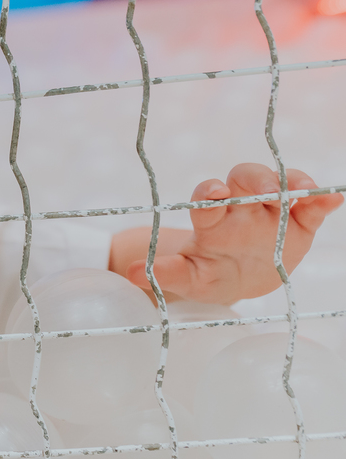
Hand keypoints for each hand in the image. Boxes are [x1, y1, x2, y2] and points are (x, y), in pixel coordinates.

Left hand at [126, 163, 342, 304]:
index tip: (215, 194)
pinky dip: (321, 201)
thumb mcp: (188, 278)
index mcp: (211, 220)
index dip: (210, 193)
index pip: (208, 198)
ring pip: (280, 185)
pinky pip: (311, 208)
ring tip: (302, 192)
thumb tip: (133, 273)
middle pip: (245, 179)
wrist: (236, 279)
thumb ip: (166, 274)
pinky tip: (331, 200)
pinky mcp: (298, 224)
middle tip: (265, 193)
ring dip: (291, 183)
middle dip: (255, 180)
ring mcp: (270, 213)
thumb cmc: (207, 274)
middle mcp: (240, 209)